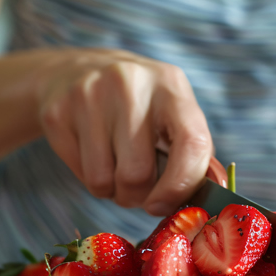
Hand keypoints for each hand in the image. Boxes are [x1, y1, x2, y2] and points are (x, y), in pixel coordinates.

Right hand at [37, 49, 212, 215]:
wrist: (75, 70)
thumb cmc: (138, 106)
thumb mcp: (171, 113)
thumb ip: (194, 153)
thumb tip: (218, 193)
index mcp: (170, 84)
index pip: (190, 143)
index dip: (181, 186)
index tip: (164, 205)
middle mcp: (130, 83)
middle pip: (138, 174)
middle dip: (138, 195)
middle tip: (137, 186)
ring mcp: (89, 94)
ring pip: (105, 180)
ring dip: (113, 190)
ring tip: (115, 168)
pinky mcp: (58, 111)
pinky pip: (80, 174)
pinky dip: (90, 179)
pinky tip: (93, 155)